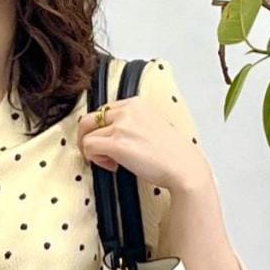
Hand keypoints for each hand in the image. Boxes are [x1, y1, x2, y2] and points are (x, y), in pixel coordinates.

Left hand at [76, 93, 210, 197]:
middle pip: (89, 119)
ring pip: (87, 135)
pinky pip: (89, 147)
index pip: (104, 111)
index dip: (101, 129)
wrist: (183, 166)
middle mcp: (127, 110)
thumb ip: (132, 124)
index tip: (108, 143)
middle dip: (85, 137)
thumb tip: (112, 134)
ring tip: (111, 162)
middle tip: (94, 153)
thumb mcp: (152, 125)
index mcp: (136, 103)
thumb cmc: (171, 153)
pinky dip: (95, 159)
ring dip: (94, 152)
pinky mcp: (117, 143)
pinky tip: (112, 166)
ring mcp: (121, 126)